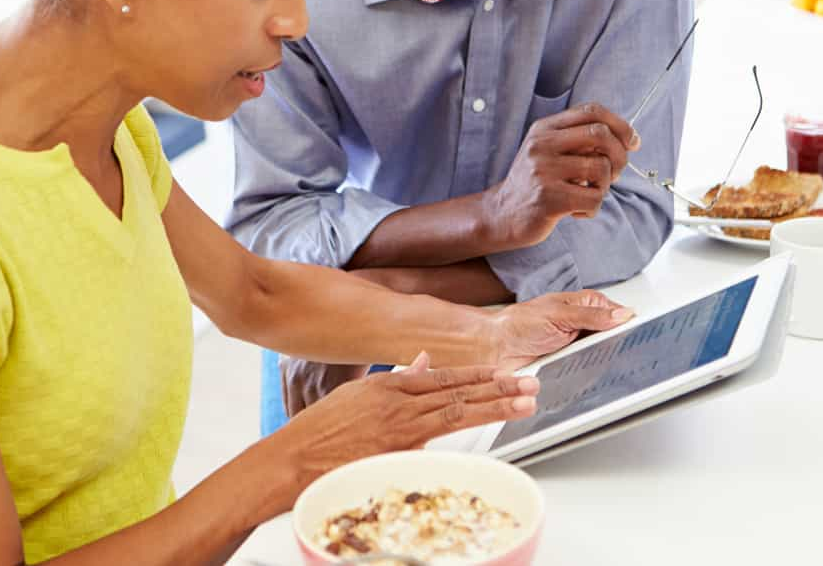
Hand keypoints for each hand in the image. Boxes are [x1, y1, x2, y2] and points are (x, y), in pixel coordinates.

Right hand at [277, 352, 539, 487]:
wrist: (292, 459)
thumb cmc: (320, 430)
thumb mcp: (358, 394)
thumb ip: (397, 379)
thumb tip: (423, 362)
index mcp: (391, 387)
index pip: (445, 377)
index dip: (479, 375)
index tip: (505, 372)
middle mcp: (399, 404)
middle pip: (458, 393)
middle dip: (498, 389)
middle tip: (530, 384)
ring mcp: (399, 429)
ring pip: (456, 413)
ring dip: (494, 407)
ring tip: (523, 403)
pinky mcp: (396, 454)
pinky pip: (437, 440)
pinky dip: (463, 432)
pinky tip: (486, 428)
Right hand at [481, 102, 640, 249]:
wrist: (503, 214)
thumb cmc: (536, 183)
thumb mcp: (550, 151)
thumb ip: (580, 140)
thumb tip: (630, 138)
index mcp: (544, 129)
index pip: (591, 110)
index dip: (620, 124)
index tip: (632, 142)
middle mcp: (542, 144)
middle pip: (600, 134)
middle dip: (620, 156)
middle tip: (616, 174)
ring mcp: (544, 171)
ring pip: (601, 168)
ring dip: (606, 185)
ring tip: (590, 193)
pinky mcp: (548, 198)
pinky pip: (593, 198)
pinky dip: (593, 208)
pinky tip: (578, 211)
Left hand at [491, 289, 634, 371]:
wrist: (495, 348)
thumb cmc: (519, 323)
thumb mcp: (559, 315)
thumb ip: (591, 316)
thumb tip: (623, 315)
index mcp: (583, 305)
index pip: (616, 313)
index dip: (629, 323)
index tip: (643, 334)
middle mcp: (582, 325)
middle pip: (613, 336)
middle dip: (620, 345)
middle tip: (629, 355)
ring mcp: (577, 346)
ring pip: (603, 356)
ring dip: (605, 361)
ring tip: (613, 369)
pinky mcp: (570, 364)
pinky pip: (588, 371)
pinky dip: (591, 374)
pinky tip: (595, 378)